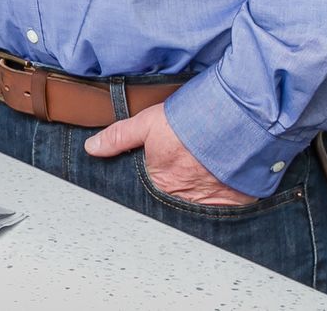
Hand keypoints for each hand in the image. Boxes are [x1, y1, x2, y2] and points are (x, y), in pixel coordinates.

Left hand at [84, 104, 255, 206]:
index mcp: (159, 181)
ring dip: (201, 191)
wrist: (235, 121)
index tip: (167, 167)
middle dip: (179, 187)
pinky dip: (224, 196)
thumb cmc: (191, 121)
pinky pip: (226, 205)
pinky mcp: (235, 202)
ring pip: (199, 201)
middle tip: (187, 167)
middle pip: (175, 196)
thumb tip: (92, 148)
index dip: (158, 177)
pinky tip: (224, 180)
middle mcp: (182, 197)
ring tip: (205, 171)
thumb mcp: (147, 123)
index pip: (152, 186)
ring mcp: (209, 203)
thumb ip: (119, 137)